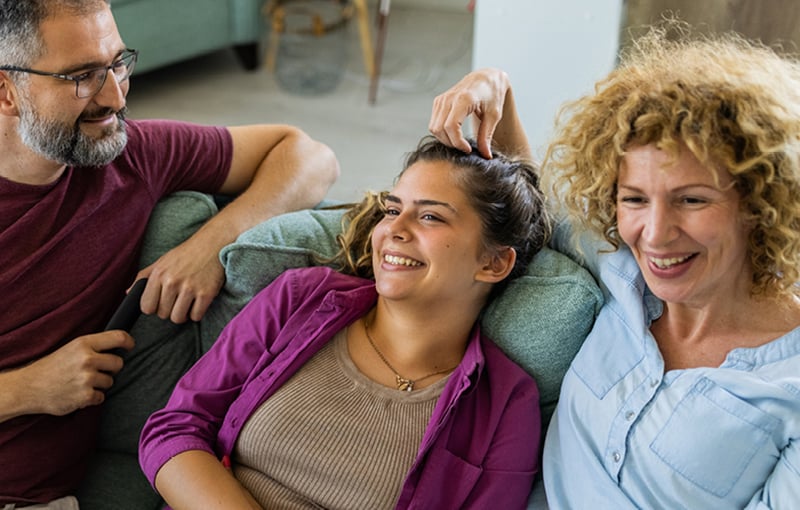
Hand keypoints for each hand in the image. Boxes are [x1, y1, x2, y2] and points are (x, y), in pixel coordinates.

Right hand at [12, 331, 133, 417]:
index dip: (129, 342)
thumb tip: (119, 346)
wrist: (28, 387)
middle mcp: (87, 359)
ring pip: (110, 381)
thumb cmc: (51, 367)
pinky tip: (78, 393)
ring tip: (81, 383)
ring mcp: (87, 378)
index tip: (130, 346)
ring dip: (100, 384)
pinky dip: (92, 398)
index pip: (118, 337)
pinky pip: (101, 397)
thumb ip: (93, 347)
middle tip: (97, 371)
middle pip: (119, 363)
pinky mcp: (85, 396)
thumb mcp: (71, 348)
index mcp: (84, 344)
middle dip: (111, 369)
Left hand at [136, 235, 224, 323]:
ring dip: (182, 314)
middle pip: (163, 314)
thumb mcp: (161, 261)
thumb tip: (128, 292)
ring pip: (178, 318)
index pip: (146, 307)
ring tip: (187, 303)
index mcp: (158, 274)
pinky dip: (197, 313)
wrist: (212, 244)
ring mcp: (190, 288)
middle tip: (177, 300)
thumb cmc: (186, 253)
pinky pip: (196, 316)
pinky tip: (198, 302)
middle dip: (169, 310)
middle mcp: (172, 282)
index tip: (161, 303)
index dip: (153, 307)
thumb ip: (143, 277)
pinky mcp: (206, 294)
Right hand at [429, 68, 510, 158]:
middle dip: (451, 143)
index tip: (468, 149)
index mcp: (464, 99)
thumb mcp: (494, 116)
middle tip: (465, 147)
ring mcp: (441, 99)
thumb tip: (485, 156)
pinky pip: (434, 123)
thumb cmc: (492, 95)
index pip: (451, 126)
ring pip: (434, 128)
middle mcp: (449, 98)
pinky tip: (455, 134)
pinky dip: (442, 133)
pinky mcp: (438, 102)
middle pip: (440, 129)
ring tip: (460, 141)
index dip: (458, 142)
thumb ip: (486, 136)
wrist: (486, 78)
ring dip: (445, 139)